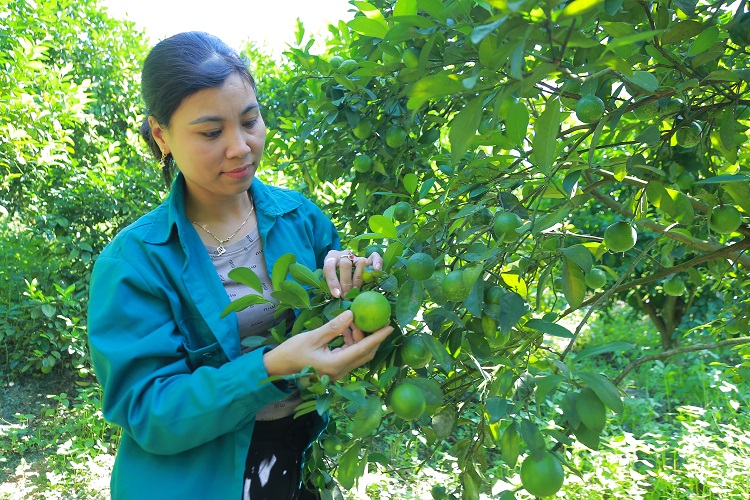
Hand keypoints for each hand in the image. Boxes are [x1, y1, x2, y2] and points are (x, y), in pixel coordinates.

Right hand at [262, 310, 392, 380]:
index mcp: (334, 364)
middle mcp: (339, 372)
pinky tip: (347, 331)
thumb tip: (352, 314)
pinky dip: (352, 343)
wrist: (277, 367)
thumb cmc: (292, 351)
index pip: (363, 349)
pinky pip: (349, 356)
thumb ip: (334, 327)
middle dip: (374, 338)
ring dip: (361, 340)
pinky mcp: (333, 370)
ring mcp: (337, 373)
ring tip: (357, 322)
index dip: (378, 337)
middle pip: (365, 354)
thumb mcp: (313, 336)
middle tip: (379, 321)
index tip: (390, 327)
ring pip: (358, 355)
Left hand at [322, 250, 382, 297]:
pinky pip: (374, 257)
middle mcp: (343, 254)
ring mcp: (356, 256)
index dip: (333, 282)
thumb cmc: (334, 275)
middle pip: (345, 264)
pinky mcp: (366, 258)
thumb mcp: (329, 278)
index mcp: (331, 258)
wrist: (341, 265)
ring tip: (355, 291)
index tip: (337, 294)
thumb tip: (339, 296)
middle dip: (346, 282)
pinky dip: (377, 262)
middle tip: (346, 296)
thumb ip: (332, 284)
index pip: (329, 267)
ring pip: (359, 262)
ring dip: (358, 279)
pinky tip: (377, 269)